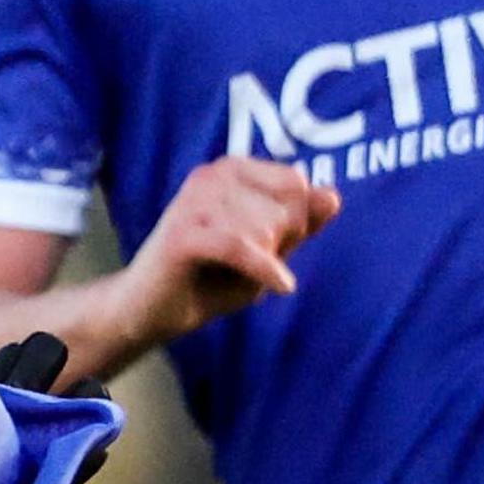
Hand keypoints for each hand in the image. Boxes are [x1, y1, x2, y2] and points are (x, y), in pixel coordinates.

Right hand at [118, 158, 339, 344]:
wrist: (151, 313)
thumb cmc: (209, 279)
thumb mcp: (266, 251)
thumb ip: (299, 224)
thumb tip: (332, 195)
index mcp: (230, 169)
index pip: (295, 184)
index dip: (295, 222)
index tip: (271, 245)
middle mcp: (210, 175)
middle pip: (285, 208)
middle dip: (278, 245)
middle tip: (247, 264)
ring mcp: (193, 201)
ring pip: (266, 228)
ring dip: (262, 260)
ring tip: (236, 273)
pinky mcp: (183, 233)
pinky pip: (242, 247)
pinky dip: (265, 271)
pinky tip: (280, 286)